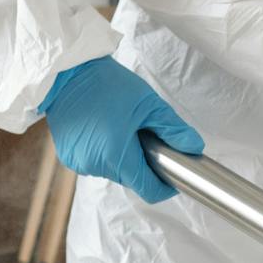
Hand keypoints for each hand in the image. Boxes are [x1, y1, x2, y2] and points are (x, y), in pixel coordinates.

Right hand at [38, 57, 203, 202]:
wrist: (67, 72)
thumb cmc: (108, 85)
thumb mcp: (149, 105)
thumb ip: (174, 130)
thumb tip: (194, 148)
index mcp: (116, 155)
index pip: (148, 190)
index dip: (165, 186)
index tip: (173, 174)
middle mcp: (95, 165)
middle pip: (131, 179)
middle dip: (143, 163)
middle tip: (146, 136)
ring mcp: (79, 162)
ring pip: (113, 171)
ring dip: (123, 157)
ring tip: (122, 128)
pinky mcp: (68, 156)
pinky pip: (96, 162)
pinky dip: (105, 152)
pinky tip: (104, 129)